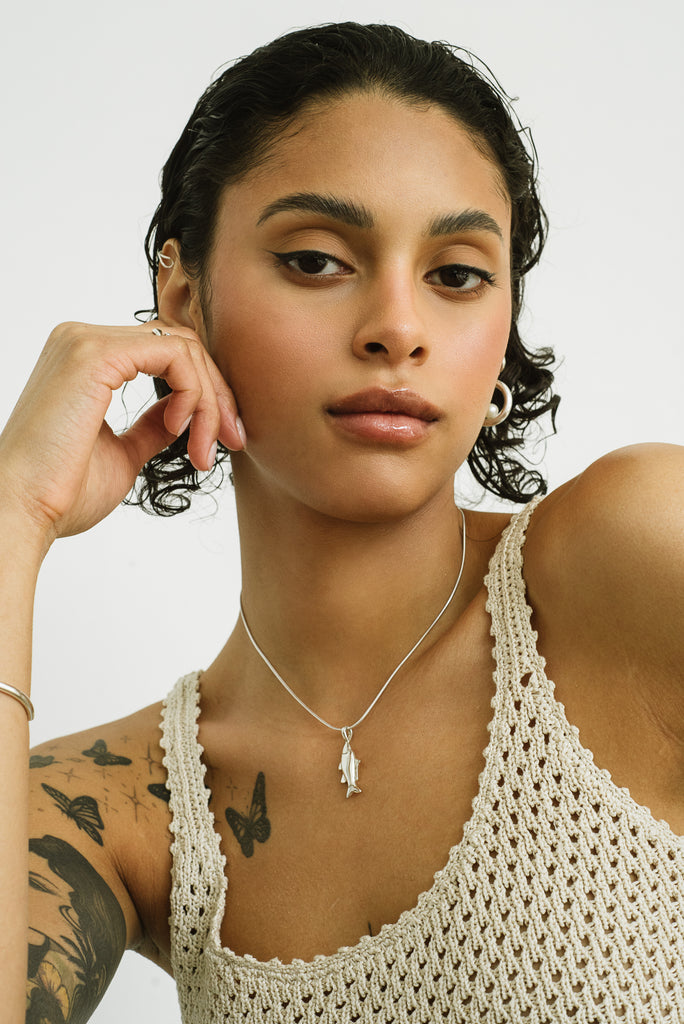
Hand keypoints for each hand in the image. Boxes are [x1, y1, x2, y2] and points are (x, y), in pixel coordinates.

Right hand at [0, 321, 242, 543]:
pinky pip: (174, 355)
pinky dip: (193, 392)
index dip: (206, 394)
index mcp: (86, 360)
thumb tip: (182, 415)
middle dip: (217, 395)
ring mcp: (87, 341)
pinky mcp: (95, 353)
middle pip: (180, 345)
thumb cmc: (62, 493)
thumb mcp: (124, 453)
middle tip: (232, 442)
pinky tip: (181, 428)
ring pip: (183, 348)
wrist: (23, 511)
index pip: (167, 354)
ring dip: (209, 400)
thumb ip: (153, 426)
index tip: (221, 441)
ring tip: (203, 448)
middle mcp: (83, 340)